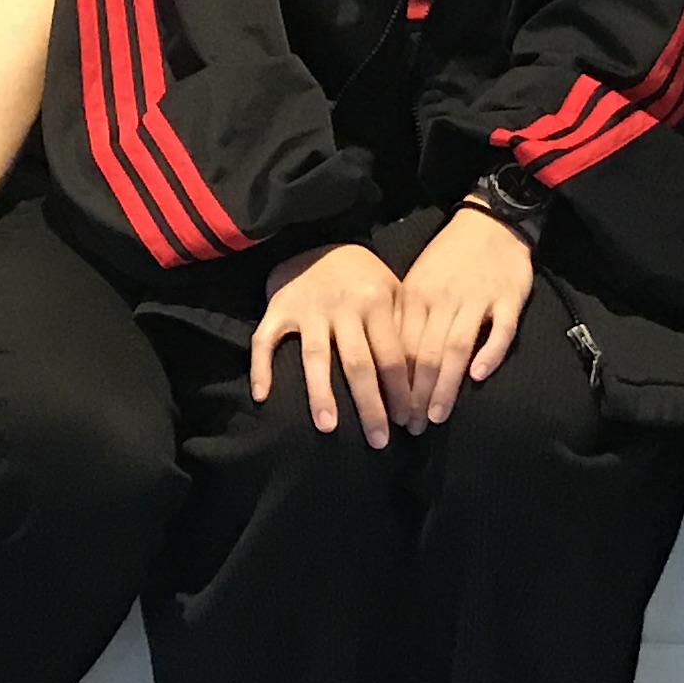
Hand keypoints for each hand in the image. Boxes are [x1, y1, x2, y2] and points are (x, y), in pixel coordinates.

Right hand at [251, 243, 413, 447]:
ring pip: (315, 358)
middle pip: (358, 365)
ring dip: (322, 394)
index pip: (393, 357)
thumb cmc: (363, 278)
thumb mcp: (392, 291)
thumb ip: (404, 328)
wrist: (317, 240)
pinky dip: (260, 367)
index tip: (408, 423)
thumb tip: (423, 379)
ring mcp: (308, 309)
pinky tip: (262, 396)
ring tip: (329, 427)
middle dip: (370, 406)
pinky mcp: (279, 308)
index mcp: (376, 302)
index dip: (401, 393)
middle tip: (378, 442)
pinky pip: (265, 340)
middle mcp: (343, 307)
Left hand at [395, 210, 534, 426]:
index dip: (396, 386)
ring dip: (445, 385)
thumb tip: (387, 365)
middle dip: (417, 396)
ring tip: (436, 416)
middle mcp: (442, 300)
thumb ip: (406, 321)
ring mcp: (477, 300)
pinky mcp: (509, 299)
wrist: (490, 221)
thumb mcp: (417, 283)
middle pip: (426, 355)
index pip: (402, 349)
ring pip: (456, 348)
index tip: (393, 415)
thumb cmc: (449, 258)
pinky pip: (500, 331)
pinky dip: (489, 353)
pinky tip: (479, 377)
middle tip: (412, 427)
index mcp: (415, 297)